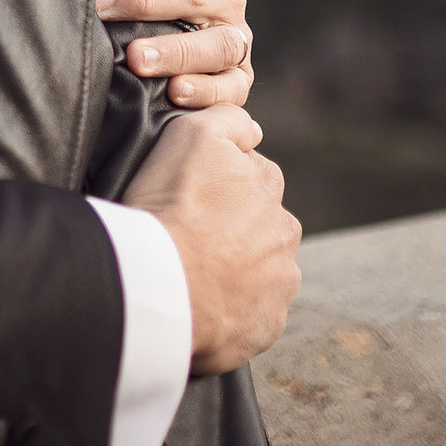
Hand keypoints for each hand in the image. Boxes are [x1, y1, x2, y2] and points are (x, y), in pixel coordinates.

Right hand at [120, 107, 301, 373]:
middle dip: (234, 230)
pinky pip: (251, 315)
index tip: (191, 197)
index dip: (221, 185)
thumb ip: (230, 118)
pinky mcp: (266, 327)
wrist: (160, 283)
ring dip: (235, 271)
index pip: (254, 177)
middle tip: (189, 237)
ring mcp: (279, 286)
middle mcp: (284, 236)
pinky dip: (231, 310)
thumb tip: (254, 129)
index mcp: (269, 189)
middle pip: (260, 226)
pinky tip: (199, 304)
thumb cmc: (171, 207)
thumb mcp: (194, 134)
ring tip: (191, 274)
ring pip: (259, 272)